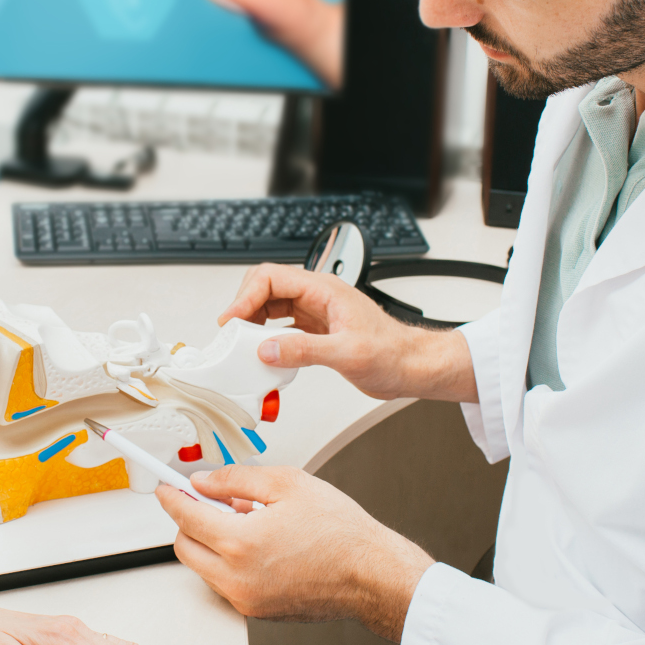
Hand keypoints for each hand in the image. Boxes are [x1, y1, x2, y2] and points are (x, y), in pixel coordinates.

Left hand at [155, 467, 432, 640]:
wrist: (372, 575)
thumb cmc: (341, 532)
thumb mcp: (287, 484)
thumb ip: (235, 480)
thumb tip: (202, 482)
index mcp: (241, 544)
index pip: (185, 517)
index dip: (171, 497)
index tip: (166, 487)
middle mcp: (237, 578)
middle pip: (185, 547)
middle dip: (189, 522)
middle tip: (207, 500)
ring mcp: (246, 600)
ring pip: (204, 567)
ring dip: (211, 543)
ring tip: (248, 521)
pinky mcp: (257, 612)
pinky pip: (227, 583)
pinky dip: (230, 562)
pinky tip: (259, 544)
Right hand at [221, 261, 466, 400]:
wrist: (413, 366)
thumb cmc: (393, 354)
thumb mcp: (348, 354)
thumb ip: (305, 350)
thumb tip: (267, 349)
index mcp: (325, 290)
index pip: (271, 277)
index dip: (245, 296)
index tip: (232, 320)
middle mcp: (318, 296)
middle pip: (266, 286)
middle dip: (244, 306)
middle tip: (232, 332)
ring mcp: (316, 311)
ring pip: (271, 305)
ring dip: (253, 321)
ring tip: (243, 342)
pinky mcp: (317, 329)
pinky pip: (281, 325)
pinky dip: (266, 335)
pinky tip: (264, 351)